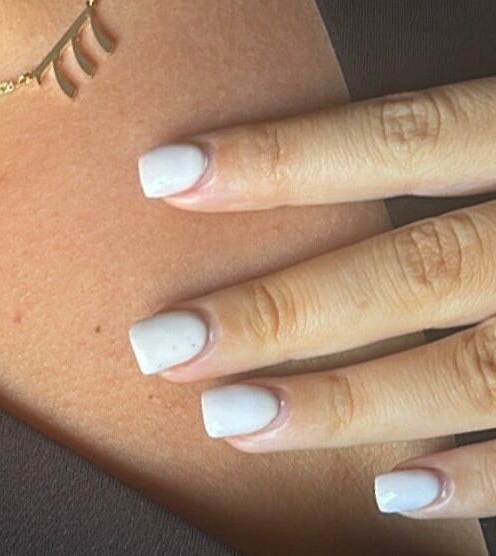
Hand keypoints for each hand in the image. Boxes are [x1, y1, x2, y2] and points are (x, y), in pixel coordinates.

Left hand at [130, 67, 495, 519]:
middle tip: (164, 346)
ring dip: (350, 408)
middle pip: (413, 273)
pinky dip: (484, 479)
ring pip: (470, 373)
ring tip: (232, 424)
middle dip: (282, 314)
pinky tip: (394, 493)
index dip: (280, 159)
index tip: (164, 177)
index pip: (401, 136)